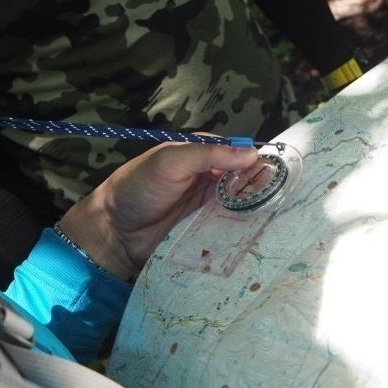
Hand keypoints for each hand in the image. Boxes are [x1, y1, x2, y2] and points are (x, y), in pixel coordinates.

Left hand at [57, 142, 258, 280]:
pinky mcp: (209, 232)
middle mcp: (211, 179)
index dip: (256, 162)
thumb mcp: (169, 162)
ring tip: (273, 219)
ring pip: (244, 207)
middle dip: (262, 188)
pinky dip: (244, 232)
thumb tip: (250, 152)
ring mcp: (211, 207)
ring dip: (256, 212)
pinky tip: (258, 236)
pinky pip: (232, 230)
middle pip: (248, 181)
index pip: (241, 153)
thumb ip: (207, 154)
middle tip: (274, 200)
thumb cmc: (136, 188)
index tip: (270, 174)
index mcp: (203, 155)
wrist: (113, 233)